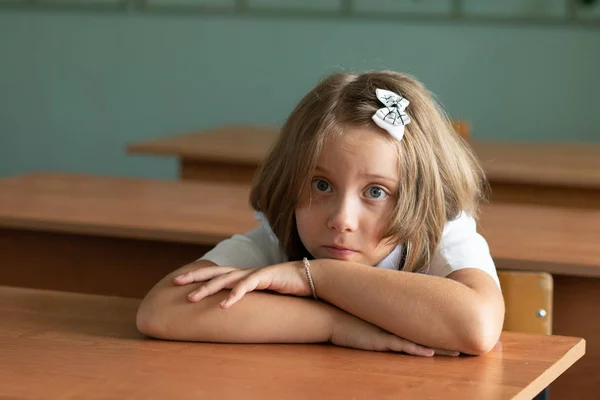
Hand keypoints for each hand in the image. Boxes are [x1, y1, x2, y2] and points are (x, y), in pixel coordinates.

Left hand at [173, 262, 310, 307]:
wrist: (310, 278)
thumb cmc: (288, 288)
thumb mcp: (264, 294)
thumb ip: (250, 298)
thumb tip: (236, 309)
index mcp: (243, 275)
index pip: (216, 273)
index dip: (199, 276)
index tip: (181, 281)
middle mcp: (246, 272)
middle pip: (215, 272)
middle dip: (195, 276)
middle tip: (176, 282)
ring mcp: (254, 273)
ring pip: (226, 279)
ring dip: (208, 288)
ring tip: (192, 297)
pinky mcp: (265, 277)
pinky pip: (246, 286)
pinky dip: (234, 295)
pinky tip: (224, 305)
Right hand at [330, 310, 458, 356]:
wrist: (329, 315)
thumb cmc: (346, 317)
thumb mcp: (368, 318)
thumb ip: (382, 319)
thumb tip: (392, 320)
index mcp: (395, 320)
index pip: (423, 325)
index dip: (441, 329)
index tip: (457, 331)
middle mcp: (395, 325)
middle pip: (427, 332)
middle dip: (448, 337)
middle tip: (467, 341)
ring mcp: (388, 332)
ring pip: (420, 340)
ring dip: (439, 347)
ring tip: (458, 352)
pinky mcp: (380, 340)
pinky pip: (402, 346)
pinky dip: (417, 351)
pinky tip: (430, 353)